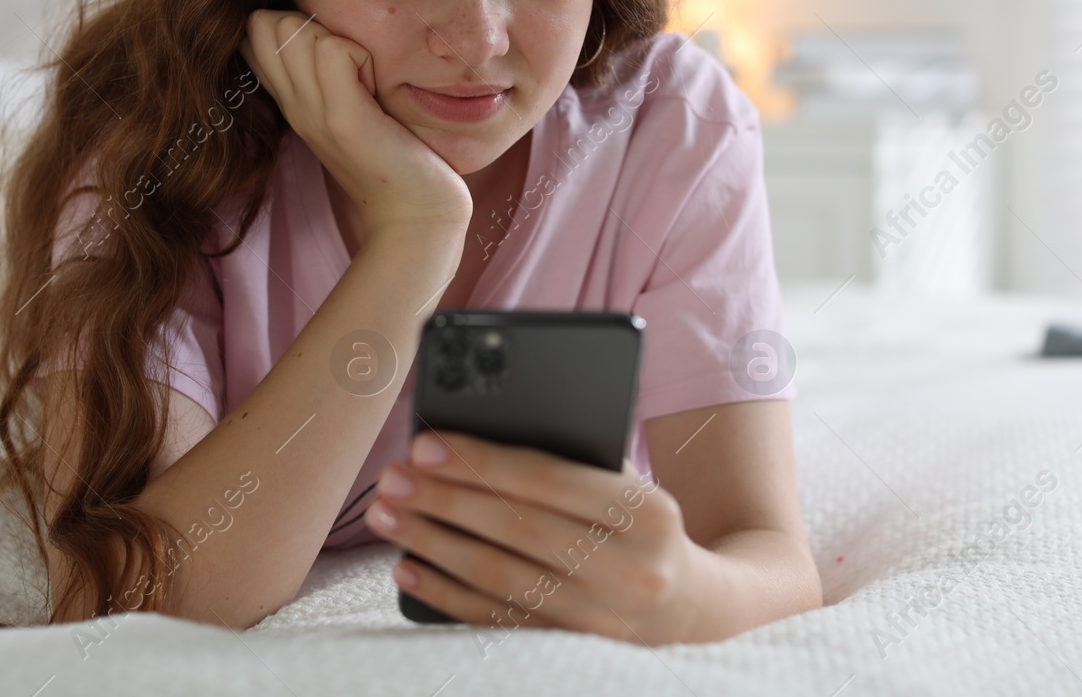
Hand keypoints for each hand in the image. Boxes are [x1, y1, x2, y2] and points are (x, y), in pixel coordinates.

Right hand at [240, 9, 471, 239]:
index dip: (287, 22)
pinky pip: (333, 50)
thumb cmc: (393, 153)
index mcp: (291, 99)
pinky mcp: (342, 118)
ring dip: (335, 37)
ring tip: (364, 78)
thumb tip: (323, 27)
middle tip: (349, 64)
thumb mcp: (348, 106)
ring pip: (293, 29)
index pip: (253, 33)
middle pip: (264, 23)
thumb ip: (326, 71)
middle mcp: (292, 104)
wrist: (417, 212)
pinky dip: (360, 54)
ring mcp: (312, 111)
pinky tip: (375, 87)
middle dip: (308, 23)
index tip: (330, 53)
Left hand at [364, 430, 705, 645]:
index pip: (550, 480)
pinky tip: (408, 566)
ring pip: (498, 577)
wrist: (694, 605)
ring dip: (432, 542)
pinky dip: (444, 593)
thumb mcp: (632, 483)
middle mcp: (627, 570)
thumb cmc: (646, 523)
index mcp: (647, 513)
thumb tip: (479, 433)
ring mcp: (598, 618)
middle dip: (444, 499)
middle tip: (393, 476)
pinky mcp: (570, 648)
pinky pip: (494, 619)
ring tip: (387, 515)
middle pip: (516, 529)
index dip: (482, 460)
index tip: (426, 443)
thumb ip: (576, 457)